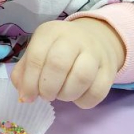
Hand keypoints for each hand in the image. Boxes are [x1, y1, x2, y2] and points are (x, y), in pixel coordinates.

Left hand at [10, 18, 125, 108]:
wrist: (95, 39)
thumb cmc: (57, 49)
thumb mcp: (37, 51)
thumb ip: (24, 72)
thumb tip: (24, 96)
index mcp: (51, 32)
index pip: (36, 57)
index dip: (30, 82)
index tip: (28, 96)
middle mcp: (74, 38)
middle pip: (58, 65)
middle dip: (48, 88)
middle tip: (46, 95)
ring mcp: (95, 53)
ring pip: (81, 78)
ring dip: (66, 95)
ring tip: (61, 94)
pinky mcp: (109, 70)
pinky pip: (97, 92)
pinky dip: (83, 101)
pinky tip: (77, 97)